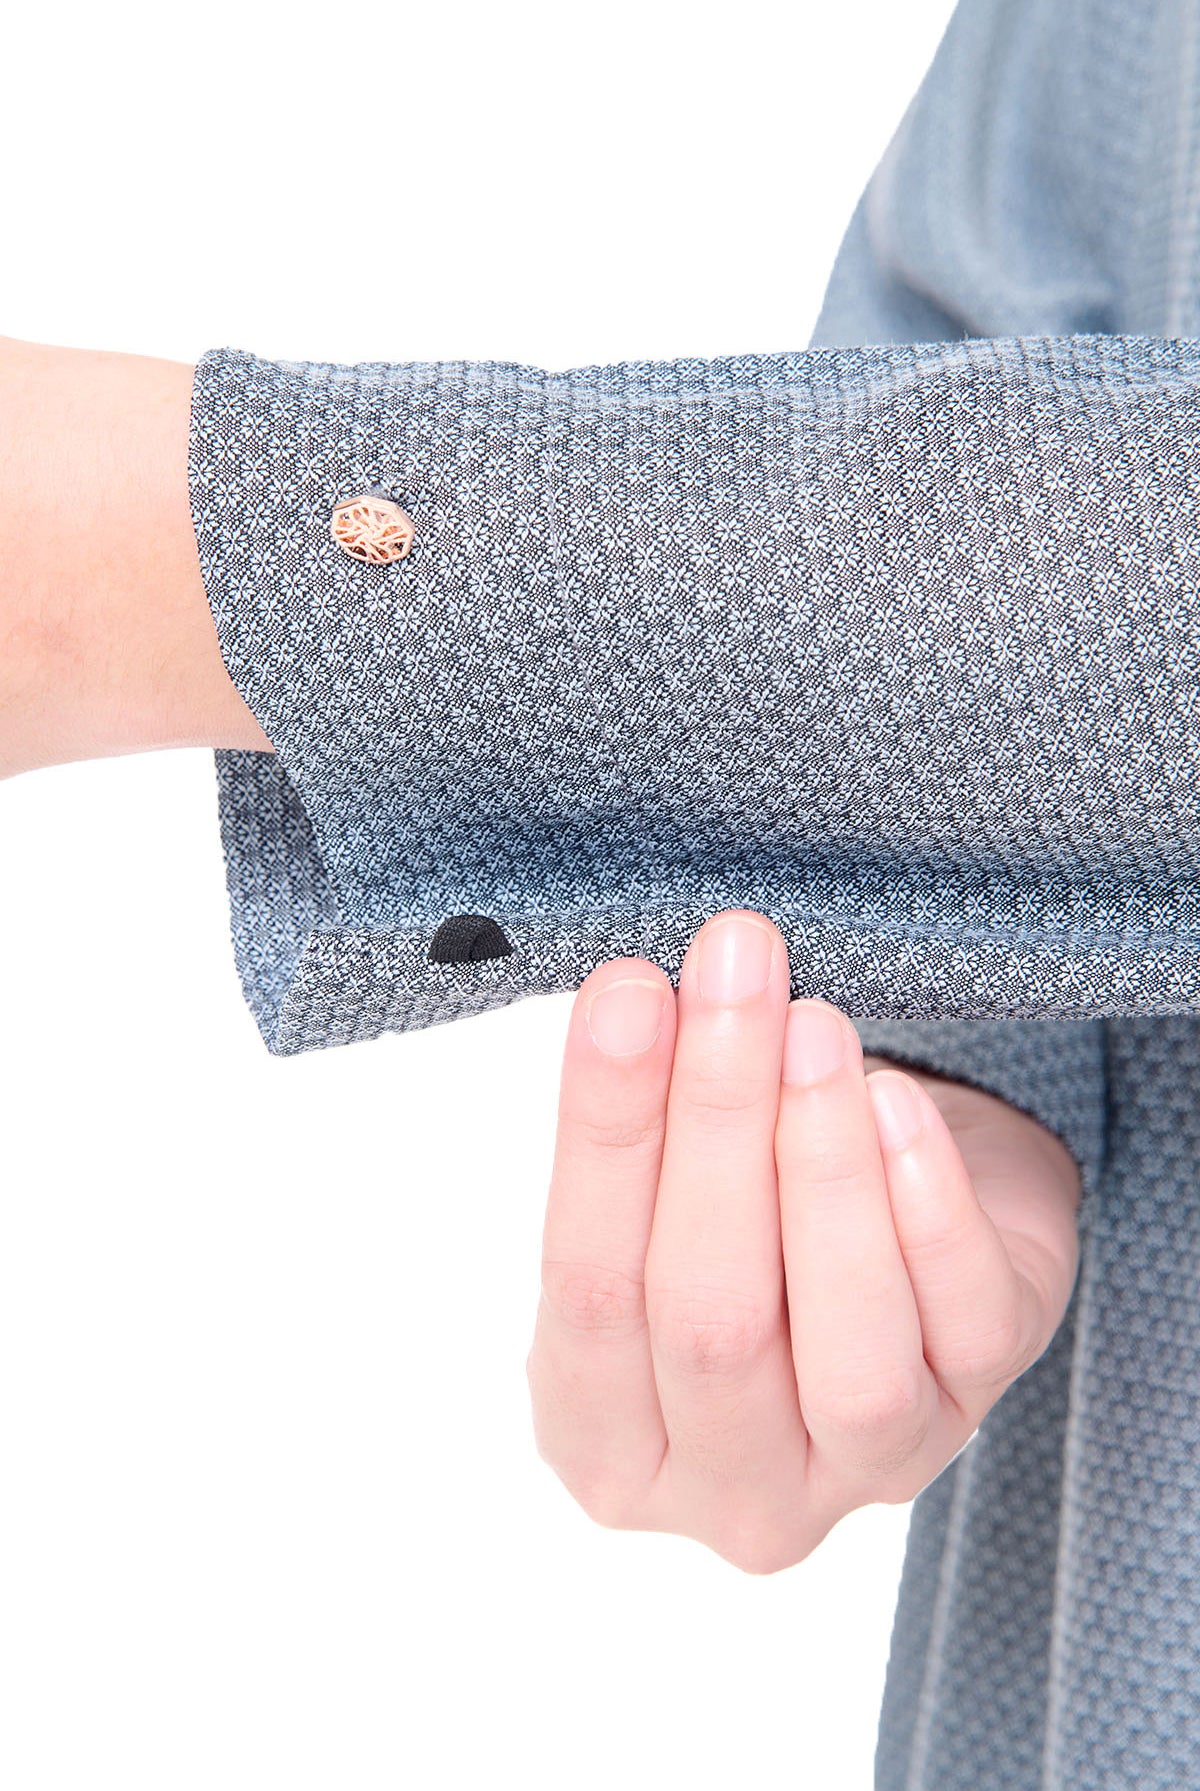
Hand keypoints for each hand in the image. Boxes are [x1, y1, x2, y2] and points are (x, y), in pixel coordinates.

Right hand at [526, 908, 1081, 1573]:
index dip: (606, 1136)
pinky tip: (898, 1105)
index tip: (625, 995)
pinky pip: (962, 1324)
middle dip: (716, 1122)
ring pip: (844, 1349)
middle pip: (710, 1319)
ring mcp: (861, 1474)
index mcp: (605, 1443)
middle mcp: (728, 1492)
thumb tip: (634, 1003)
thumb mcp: (667, 1197)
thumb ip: (642, 1139)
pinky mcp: (974, 1416)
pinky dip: (927, 1206)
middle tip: (729, 969)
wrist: (896, 1224)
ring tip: (813, 1027)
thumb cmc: (746, 1212)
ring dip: (824, 1166)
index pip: (589, 1291)